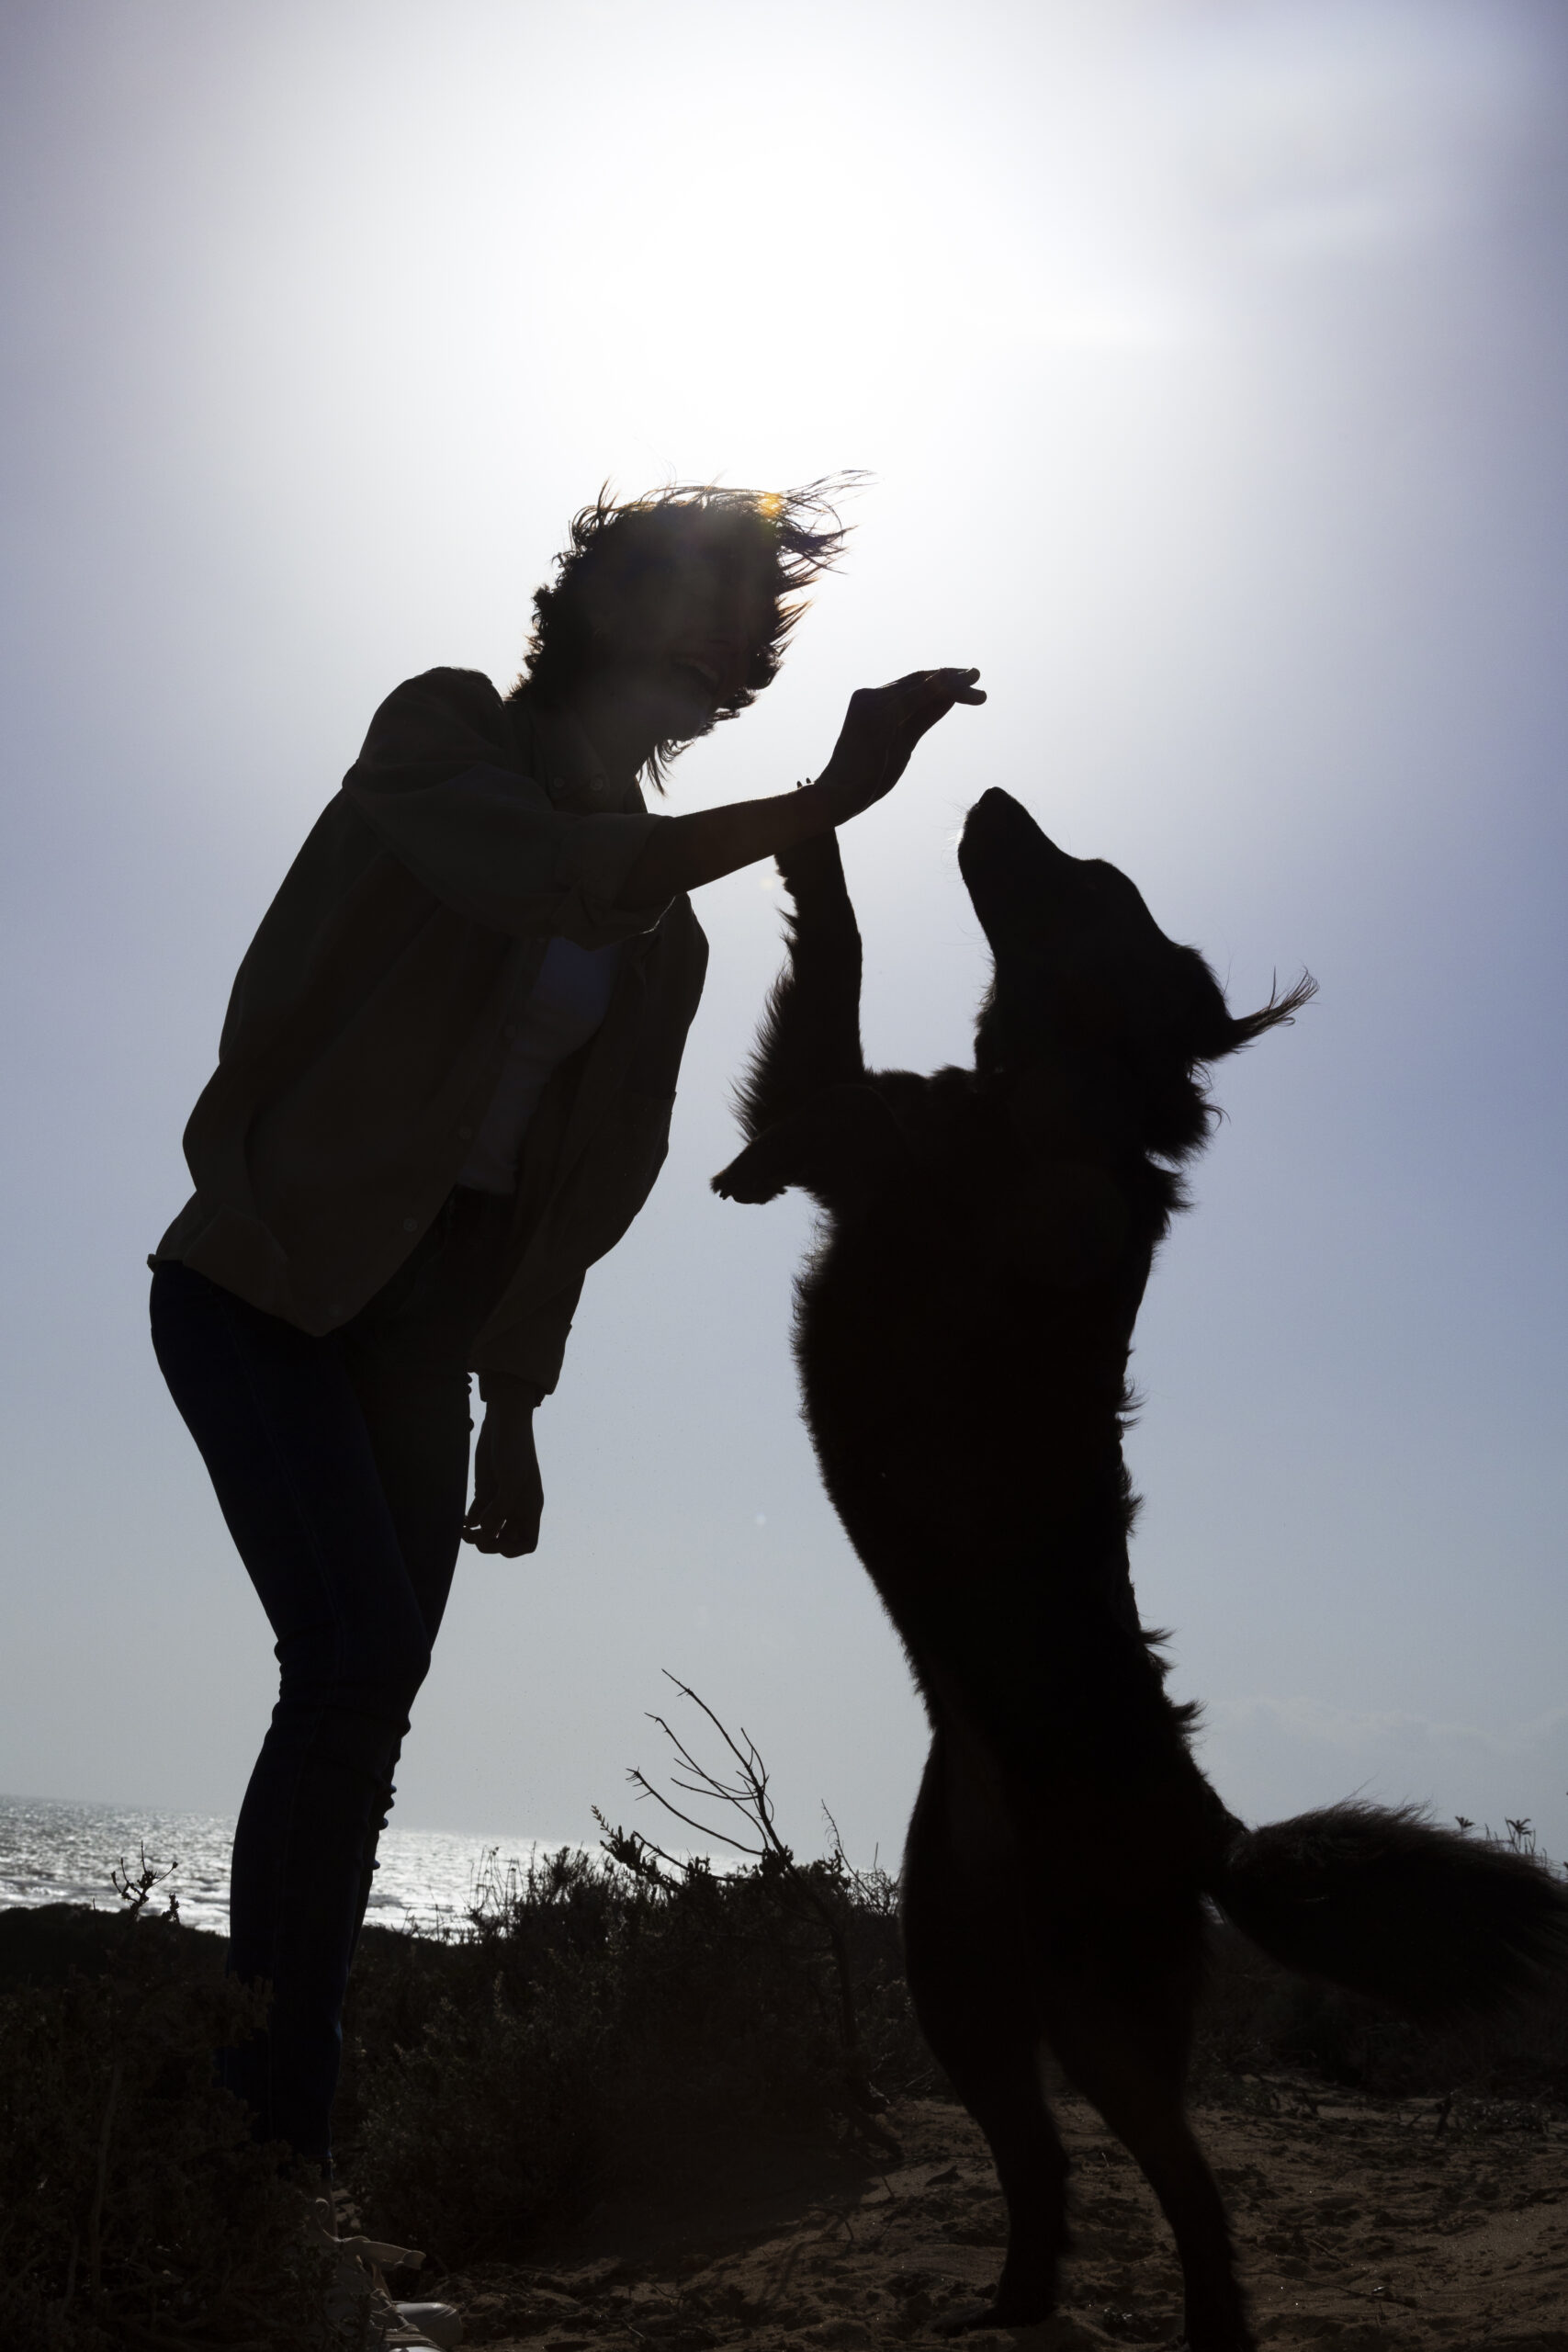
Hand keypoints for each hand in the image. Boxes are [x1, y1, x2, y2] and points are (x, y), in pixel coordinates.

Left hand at [463, 1384, 543, 1555]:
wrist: (503, 1423)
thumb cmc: (514, 1450)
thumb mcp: (512, 1480)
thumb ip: (501, 1508)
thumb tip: (486, 1532)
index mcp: (529, 1508)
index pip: (527, 1542)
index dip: (513, 1549)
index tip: (498, 1542)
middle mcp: (516, 1507)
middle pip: (506, 1539)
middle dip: (491, 1544)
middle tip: (477, 1539)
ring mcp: (499, 1499)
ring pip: (489, 1529)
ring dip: (477, 1535)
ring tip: (465, 1533)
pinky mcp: (485, 1490)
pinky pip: (477, 1515)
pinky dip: (470, 1522)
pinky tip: (463, 1522)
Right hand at [819, 667, 984, 820]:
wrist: (838, 796)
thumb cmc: (867, 777)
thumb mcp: (903, 743)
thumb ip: (922, 718)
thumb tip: (948, 699)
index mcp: (874, 701)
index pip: (913, 683)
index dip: (942, 679)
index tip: (967, 680)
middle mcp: (871, 697)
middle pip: (919, 680)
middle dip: (951, 677)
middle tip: (977, 674)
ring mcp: (873, 705)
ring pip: (920, 687)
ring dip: (951, 683)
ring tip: (976, 680)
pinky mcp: (879, 717)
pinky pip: (915, 699)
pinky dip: (937, 690)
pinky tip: (958, 687)